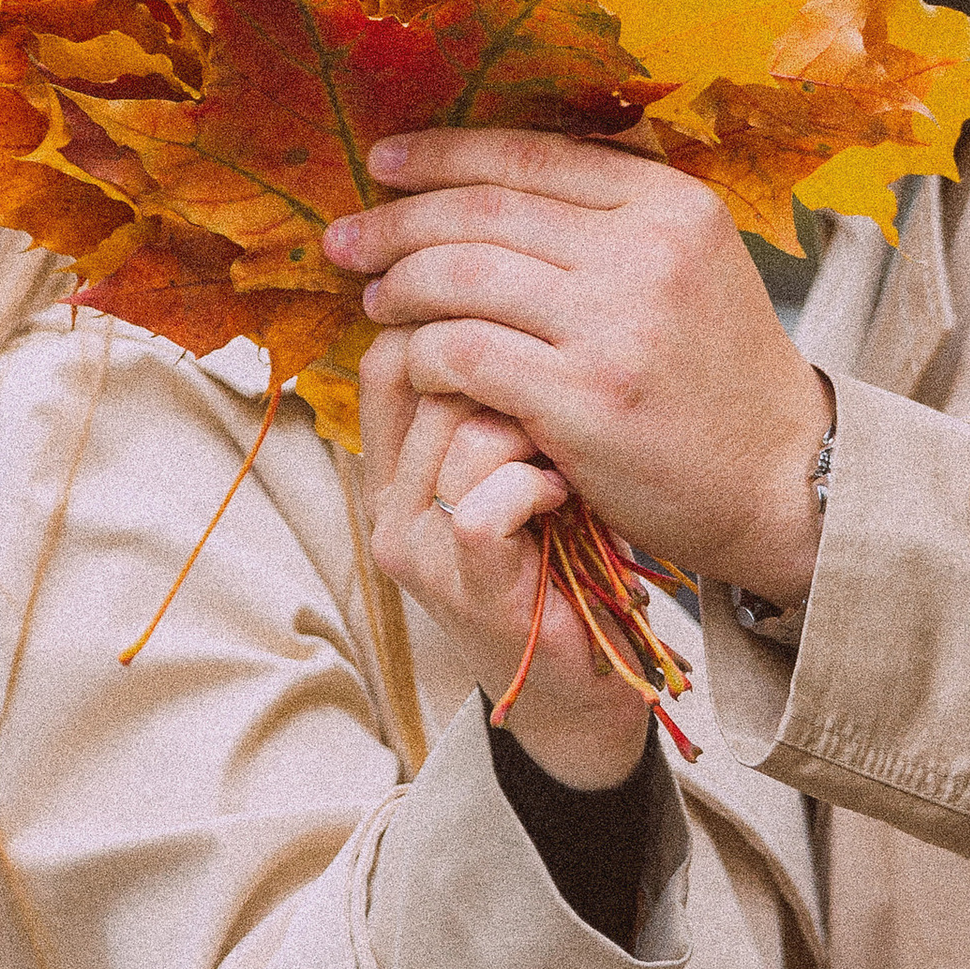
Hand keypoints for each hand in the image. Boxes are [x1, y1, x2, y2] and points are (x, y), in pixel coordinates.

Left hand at [328, 133, 831, 605]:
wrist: (783, 481)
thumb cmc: (718, 376)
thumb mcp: (691, 265)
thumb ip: (610, 219)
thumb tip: (486, 180)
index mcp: (671, 202)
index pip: (528, 155)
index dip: (442, 154)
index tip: (384, 164)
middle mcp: (646, 251)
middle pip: (483, 211)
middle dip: (397, 220)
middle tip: (346, 238)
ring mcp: (615, 325)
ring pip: (461, 276)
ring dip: (401, 285)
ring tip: (375, 300)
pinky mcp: (584, 399)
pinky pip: (463, 354)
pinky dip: (422, 354)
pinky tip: (413, 363)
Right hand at [359, 335, 650, 788]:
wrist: (582, 681)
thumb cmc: (564, 555)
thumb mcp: (522, 459)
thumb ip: (500, 392)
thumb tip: (523, 287)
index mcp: (392, 463)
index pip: (391, 352)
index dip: (454, 320)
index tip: (530, 323)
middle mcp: (387, 502)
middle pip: (428, 377)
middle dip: (512, 370)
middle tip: (566, 395)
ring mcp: (416, 548)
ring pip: (461, 431)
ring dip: (534, 427)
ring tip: (569, 453)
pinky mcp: (461, 586)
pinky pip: (485, 499)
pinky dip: (536, 485)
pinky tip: (566, 497)